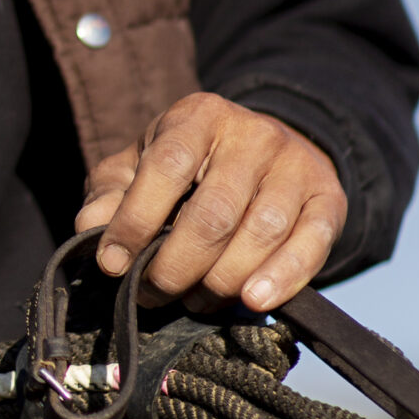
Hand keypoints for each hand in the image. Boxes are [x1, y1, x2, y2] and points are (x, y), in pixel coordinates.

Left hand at [74, 93, 346, 312]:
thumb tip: (89, 225)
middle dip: (176, 266)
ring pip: (261, 233)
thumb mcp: (140, 164)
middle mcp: (252, 134)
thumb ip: (112, 192)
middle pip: (214, 213)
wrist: (264, 148)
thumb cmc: (188, 163)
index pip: (166, 167)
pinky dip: (283, 278)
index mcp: (198, 117)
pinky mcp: (328, 197)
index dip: (136, 220)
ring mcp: (295, 164)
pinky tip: (252, 302)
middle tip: (153, 294)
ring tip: (194, 302)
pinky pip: (312, 244)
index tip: (113, 264)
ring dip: (221, 281)